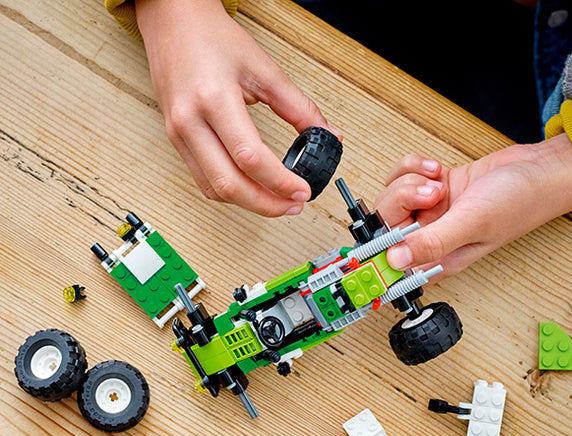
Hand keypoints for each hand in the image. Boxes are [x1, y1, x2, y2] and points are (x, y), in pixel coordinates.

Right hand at [136, 0, 340, 215]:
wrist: (172, 22)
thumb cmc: (212, 39)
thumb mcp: (263, 69)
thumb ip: (298, 106)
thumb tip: (327, 133)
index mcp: (213, 98)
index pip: (250, 157)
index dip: (279, 182)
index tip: (302, 190)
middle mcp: (190, 121)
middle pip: (229, 184)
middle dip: (266, 204)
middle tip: (293, 205)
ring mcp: (178, 134)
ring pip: (214, 189)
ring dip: (249, 203)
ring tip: (277, 202)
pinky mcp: (175, 141)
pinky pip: (203, 181)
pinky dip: (230, 192)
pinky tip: (251, 190)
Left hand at [374, 133, 571, 276]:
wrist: (540, 169)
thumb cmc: (517, 203)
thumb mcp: (471, 224)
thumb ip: (431, 243)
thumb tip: (394, 260)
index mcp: (435, 259)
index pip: (389, 261)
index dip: (375, 247)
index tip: (370, 233)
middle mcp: (428, 239)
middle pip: (385, 220)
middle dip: (403, 198)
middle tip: (432, 192)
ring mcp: (429, 213)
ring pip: (392, 195)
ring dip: (411, 181)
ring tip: (439, 182)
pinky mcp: (432, 190)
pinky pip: (404, 177)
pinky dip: (415, 168)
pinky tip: (437, 171)